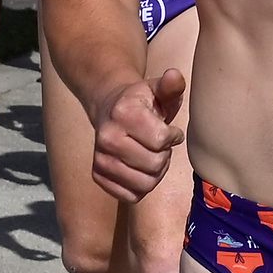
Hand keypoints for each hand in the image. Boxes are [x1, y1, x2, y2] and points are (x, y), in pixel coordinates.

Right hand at [89, 69, 185, 202]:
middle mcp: (107, 137)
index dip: (172, 137)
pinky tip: (139, 169)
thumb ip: (170, 85)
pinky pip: (131, 196)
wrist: (110, 108)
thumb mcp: (158, 89)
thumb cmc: (141, 102)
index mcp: (123, 113)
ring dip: (155, 174)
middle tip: (159, 146)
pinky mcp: (98, 175)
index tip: (169, 131)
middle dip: (164, 156)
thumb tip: (174, 76)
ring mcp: (100, 158)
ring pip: (145, 184)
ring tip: (150, 156)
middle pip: (155, 165)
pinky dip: (141, 187)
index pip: (161, 141)